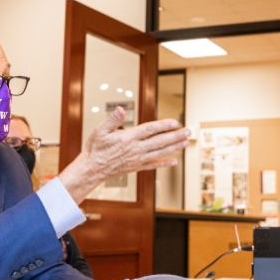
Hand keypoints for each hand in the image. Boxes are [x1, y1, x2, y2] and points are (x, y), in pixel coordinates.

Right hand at [59, 107, 189, 201]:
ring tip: (186, 142)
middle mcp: (135, 150)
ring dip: (174, 147)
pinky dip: (164, 163)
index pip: (149, 130)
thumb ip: (113, 120)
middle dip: (175, 136)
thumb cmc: (95, 148)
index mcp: (128, 138)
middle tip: (188, 131)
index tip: (175, 122)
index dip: (163, 125)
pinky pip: (153, 165)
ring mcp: (137, 160)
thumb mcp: (100, 131)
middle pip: (159, 141)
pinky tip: (174, 162)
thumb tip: (120, 109)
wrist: (91, 170)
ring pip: (159, 153)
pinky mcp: (136, 168)